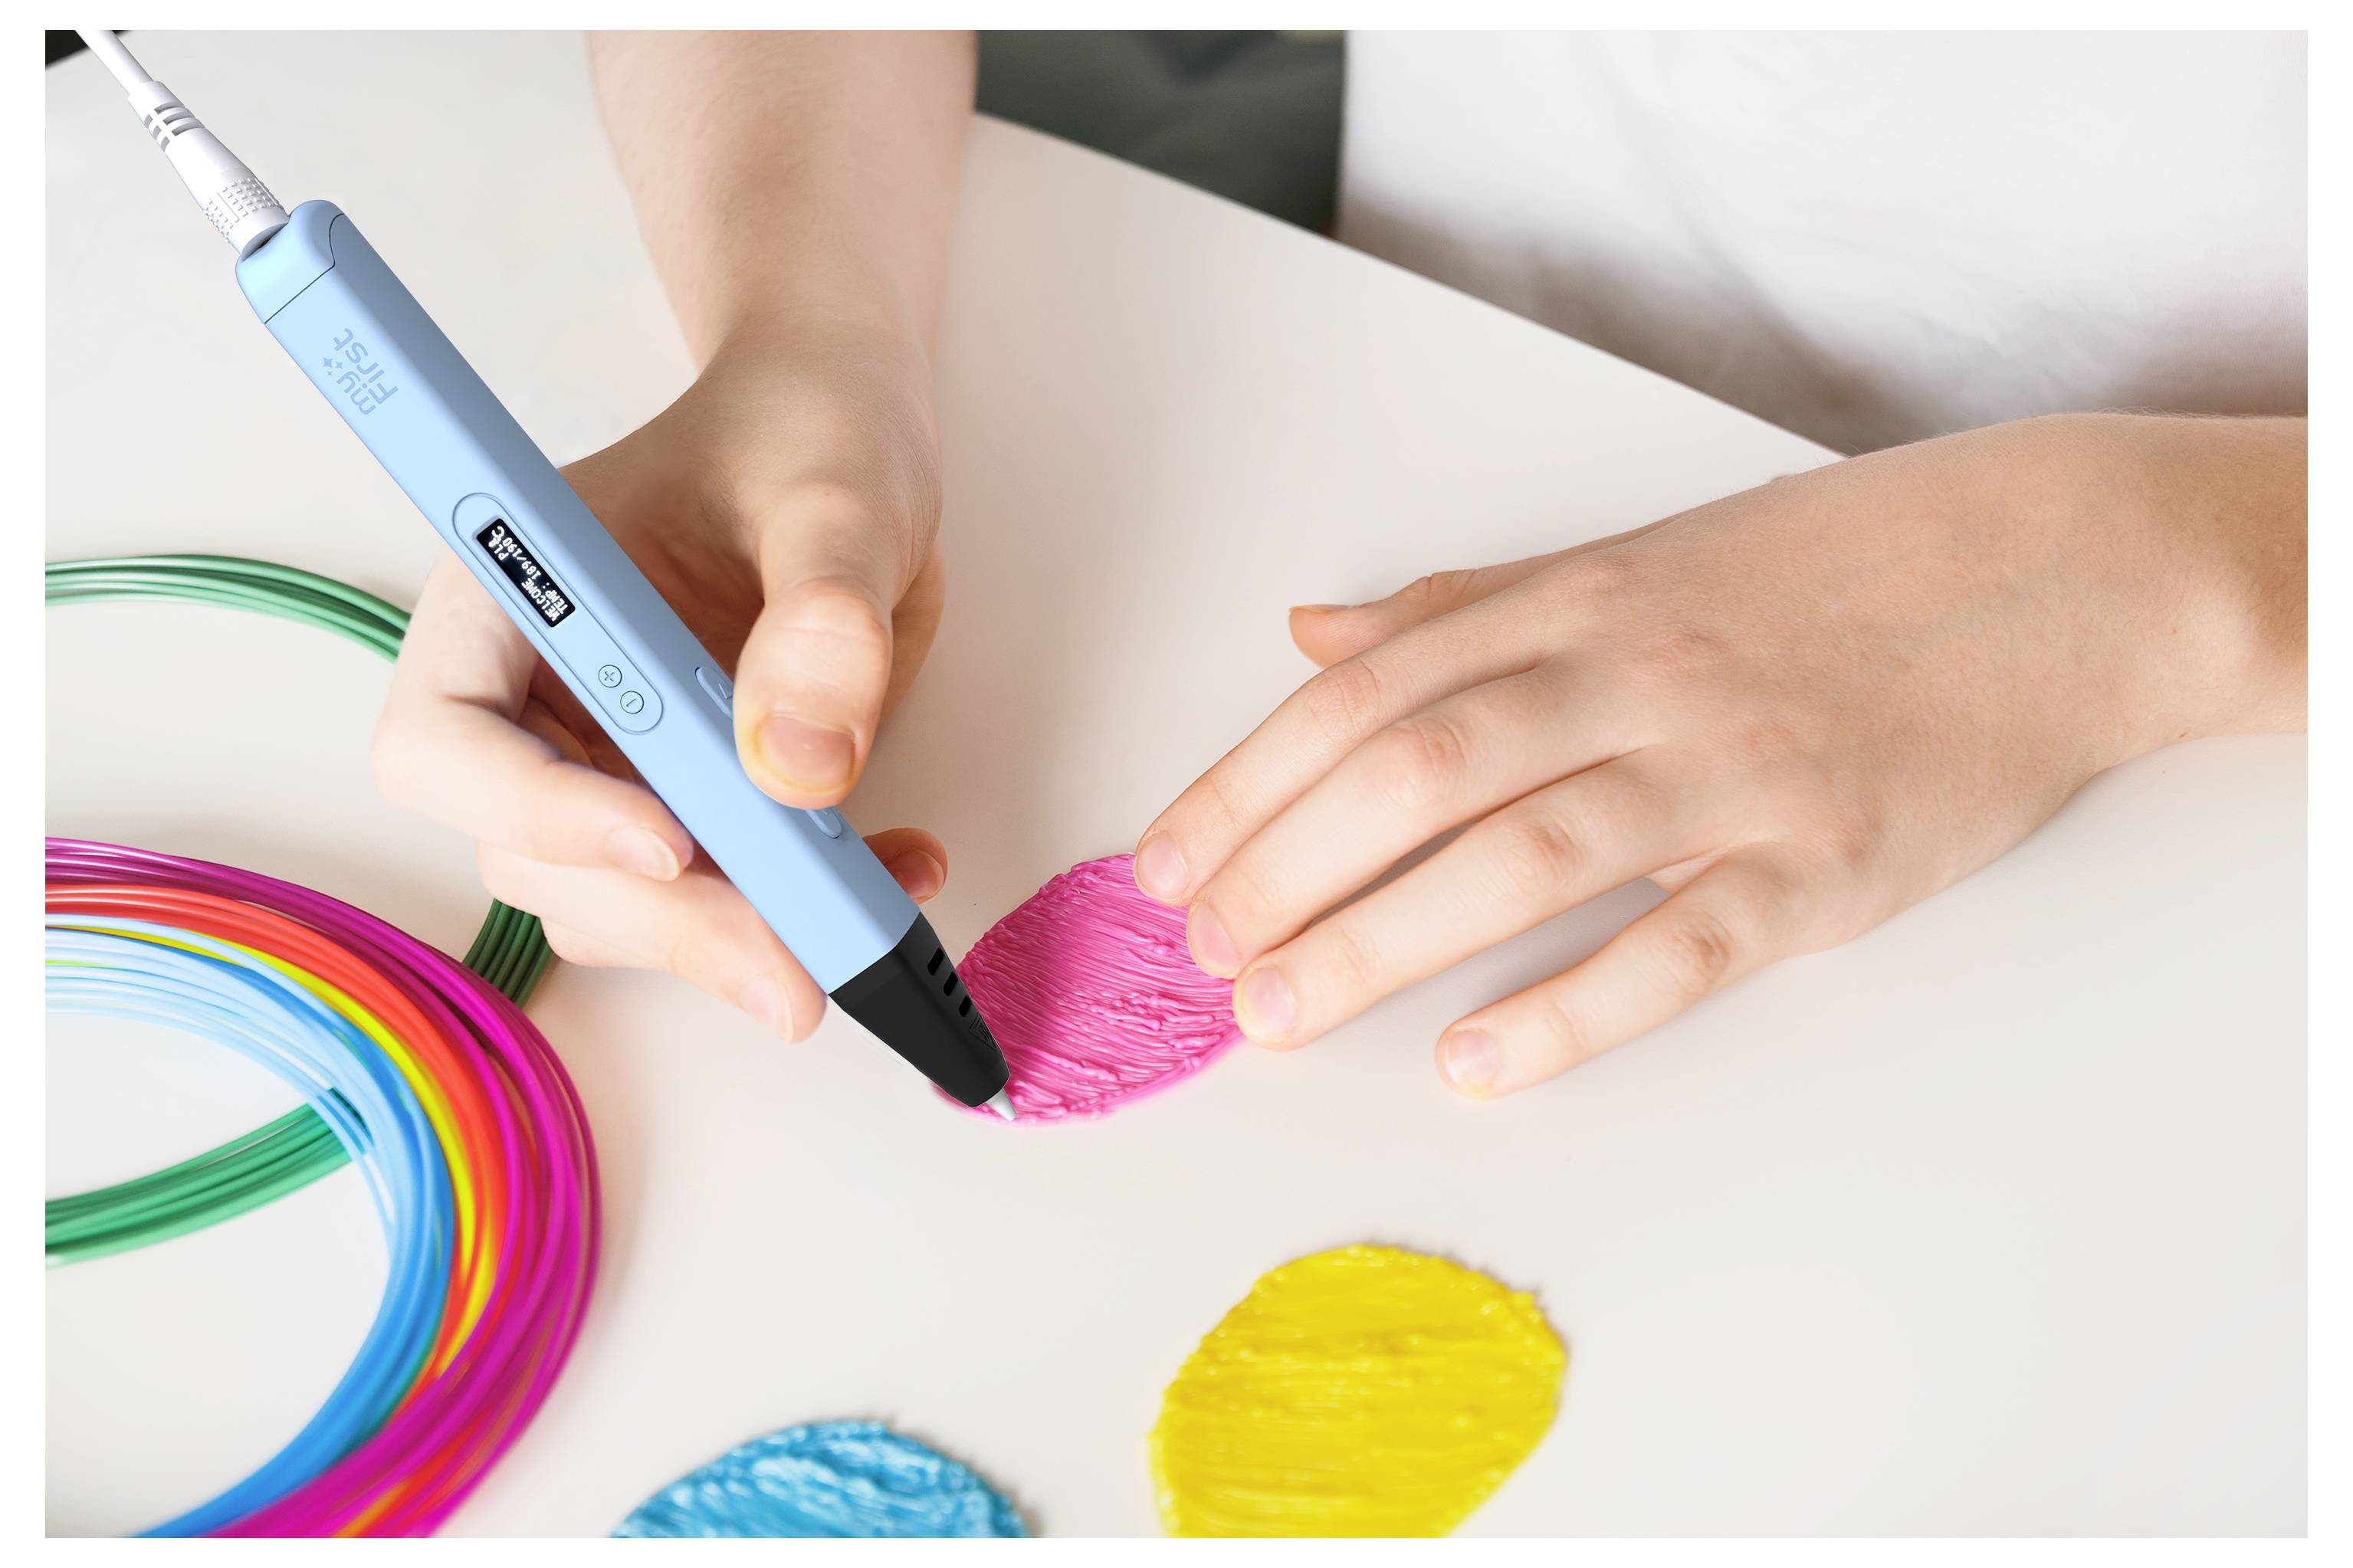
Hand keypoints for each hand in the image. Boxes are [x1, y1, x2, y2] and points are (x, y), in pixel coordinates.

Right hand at [373, 324, 951, 1038]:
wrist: (852, 447)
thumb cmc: (810, 431)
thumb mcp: (840, 492)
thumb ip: (823, 612)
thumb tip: (800, 764)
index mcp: (506, 596)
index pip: (446, 743)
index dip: (537, 811)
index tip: (669, 842)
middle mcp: (532, 698)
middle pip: (535, 859)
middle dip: (667, 918)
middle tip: (797, 967)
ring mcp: (603, 766)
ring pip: (618, 907)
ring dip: (735, 939)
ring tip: (875, 906)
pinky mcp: (687, 811)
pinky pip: (716, 904)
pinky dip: (800, 917)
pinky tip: (895, 872)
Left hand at [1133, 414, 2305, 1097]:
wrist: (2051, 571)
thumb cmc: (1823, 573)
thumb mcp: (1631, 560)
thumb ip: (1463, 606)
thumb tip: (1309, 632)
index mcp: (1578, 601)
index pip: (1369, 693)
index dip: (1253, 781)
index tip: (1172, 863)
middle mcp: (1638, 676)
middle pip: (1420, 772)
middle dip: (1287, 869)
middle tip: (1204, 954)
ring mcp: (1735, 768)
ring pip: (1525, 856)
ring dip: (1382, 941)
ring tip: (1282, 1012)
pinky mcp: (1827, 862)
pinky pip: (1682, 944)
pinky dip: (1571, 1006)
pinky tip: (1477, 1063)